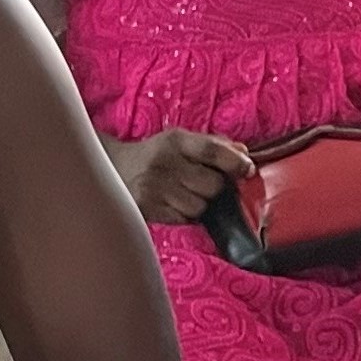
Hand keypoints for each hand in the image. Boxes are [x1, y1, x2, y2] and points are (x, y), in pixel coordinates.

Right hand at [109, 129, 250, 222]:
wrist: (111, 168)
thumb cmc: (156, 155)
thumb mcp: (180, 141)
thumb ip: (213, 145)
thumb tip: (245, 154)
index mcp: (175, 141)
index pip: (212, 150)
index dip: (236, 162)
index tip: (248, 170)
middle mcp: (164, 163)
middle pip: (212, 185)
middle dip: (216, 187)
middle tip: (206, 185)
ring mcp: (154, 188)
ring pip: (199, 207)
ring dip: (199, 204)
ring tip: (186, 194)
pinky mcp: (147, 208)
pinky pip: (183, 219)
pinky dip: (185, 215)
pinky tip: (174, 204)